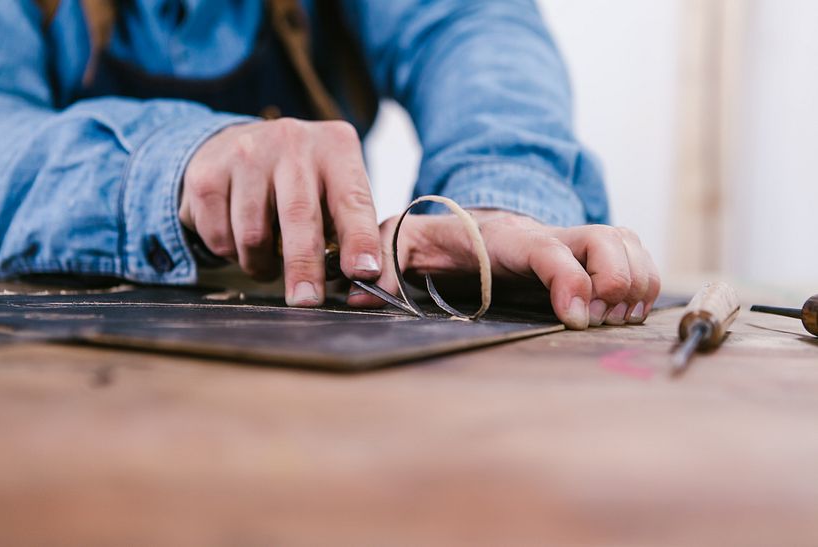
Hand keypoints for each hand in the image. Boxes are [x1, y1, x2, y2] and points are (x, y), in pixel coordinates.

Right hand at [180, 118, 381, 305]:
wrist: (234, 146)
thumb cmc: (298, 183)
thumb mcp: (333, 189)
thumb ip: (350, 230)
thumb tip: (364, 280)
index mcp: (336, 147)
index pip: (353, 201)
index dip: (359, 240)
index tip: (363, 273)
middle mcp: (293, 142)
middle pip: (300, 217)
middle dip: (305, 267)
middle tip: (307, 302)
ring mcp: (247, 154)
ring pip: (254, 235)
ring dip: (262, 264)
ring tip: (269, 261)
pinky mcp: (207, 175)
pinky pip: (220, 237)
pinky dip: (231, 254)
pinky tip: (239, 239)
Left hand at [347, 210, 660, 329]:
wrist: (467, 221)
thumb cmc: (439, 238)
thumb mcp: (402, 243)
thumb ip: (382, 262)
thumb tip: (360, 293)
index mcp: (505, 238)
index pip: (549, 249)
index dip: (572, 281)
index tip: (578, 318)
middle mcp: (547, 235)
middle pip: (608, 239)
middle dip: (619, 279)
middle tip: (599, 317)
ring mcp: (571, 242)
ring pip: (628, 243)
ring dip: (636, 280)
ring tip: (614, 314)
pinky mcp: (586, 255)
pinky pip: (634, 254)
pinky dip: (642, 280)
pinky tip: (621, 308)